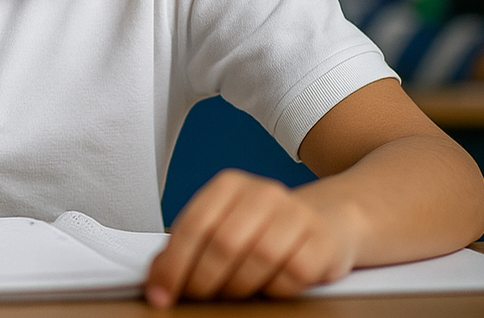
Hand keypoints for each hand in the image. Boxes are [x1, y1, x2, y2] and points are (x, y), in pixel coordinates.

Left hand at [145, 169, 360, 305]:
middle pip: (223, 243)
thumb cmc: (265, 229)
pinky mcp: (321, 242)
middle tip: (195, 297)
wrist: (327, 221)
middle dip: (202, 280)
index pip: (193, 225)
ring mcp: (296, 215)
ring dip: (237, 287)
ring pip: (257, 259)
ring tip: (230, 294)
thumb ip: (189, 247)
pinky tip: (267, 288)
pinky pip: (291, 275)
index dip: (173, 264)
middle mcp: (264, 193)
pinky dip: (273, 290)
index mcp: (230, 185)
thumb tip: (156, 276)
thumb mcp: (224, 226)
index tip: (161, 293)